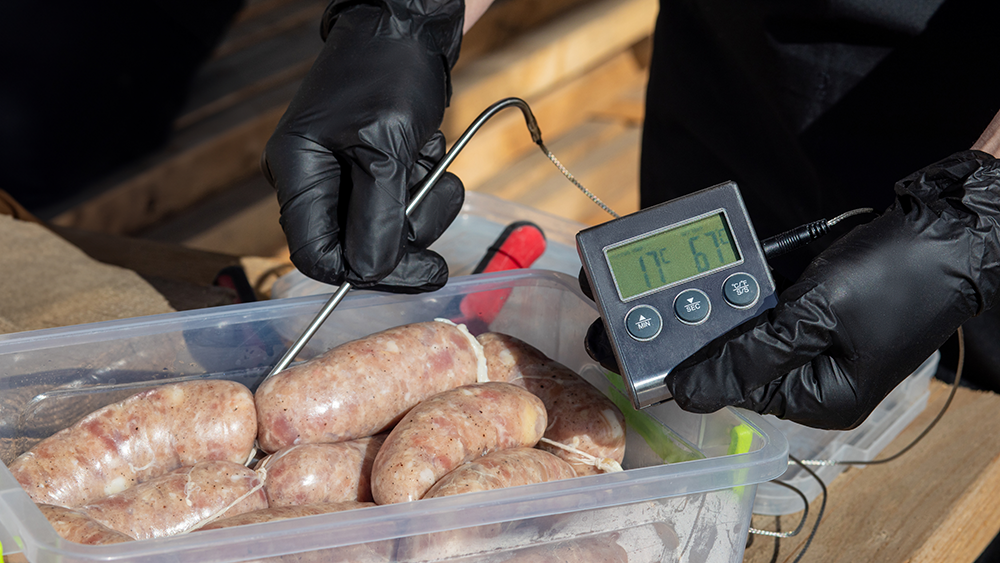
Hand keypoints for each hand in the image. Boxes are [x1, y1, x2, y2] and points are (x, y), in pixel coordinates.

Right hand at [262, 0, 464, 292]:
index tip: (420, 271)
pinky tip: (427, 148)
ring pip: (387, 228)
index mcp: (297, 174)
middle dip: (405, 229)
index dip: (365, 272)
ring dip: (422, 202)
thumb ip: (377, 216)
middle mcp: (314, 182)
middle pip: (356, 247)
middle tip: (436, 199)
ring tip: (429, 158)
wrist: (409, 27)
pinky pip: (402, 202)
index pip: (316, 257)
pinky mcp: (371, 171)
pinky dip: (425, 183)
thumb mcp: (385, 149)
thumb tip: (370, 272)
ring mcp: (343, 177)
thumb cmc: (389, 74)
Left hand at [587, 150, 999, 428]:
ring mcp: (806, 330)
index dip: (671, 366)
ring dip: (688, 299)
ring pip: (732, 320)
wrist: (955, 222)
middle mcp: (806, 369)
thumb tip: (686, 389)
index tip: (615, 347)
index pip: (727, 385)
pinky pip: (753, 292)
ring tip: (630, 281)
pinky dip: (722, 279)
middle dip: (666, 328)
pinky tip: (679, 264)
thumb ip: (748, 353)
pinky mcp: (808, 296)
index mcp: (814, 395)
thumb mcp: (815, 317)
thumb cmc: (897, 274)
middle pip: (723, 352)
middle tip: (608, 309)